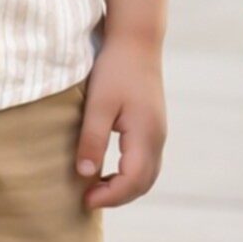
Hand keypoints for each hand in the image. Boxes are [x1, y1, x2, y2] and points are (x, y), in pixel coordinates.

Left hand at [76, 34, 166, 210]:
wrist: (136, 42)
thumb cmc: (115, 70)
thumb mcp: (98, 105)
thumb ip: (92, 140)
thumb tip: (85, 175)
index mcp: (145, 135)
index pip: (132, 181)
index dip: (109, 196)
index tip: (84, 199)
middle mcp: (157, 138)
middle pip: (143, 184)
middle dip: (117, 197)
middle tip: (87, 200)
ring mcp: (158, 133)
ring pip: (148, 176)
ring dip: (125, 188)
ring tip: (96, 190)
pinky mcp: (153, 127)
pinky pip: (147, 163)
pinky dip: (130, 176)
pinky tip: (108, 172)